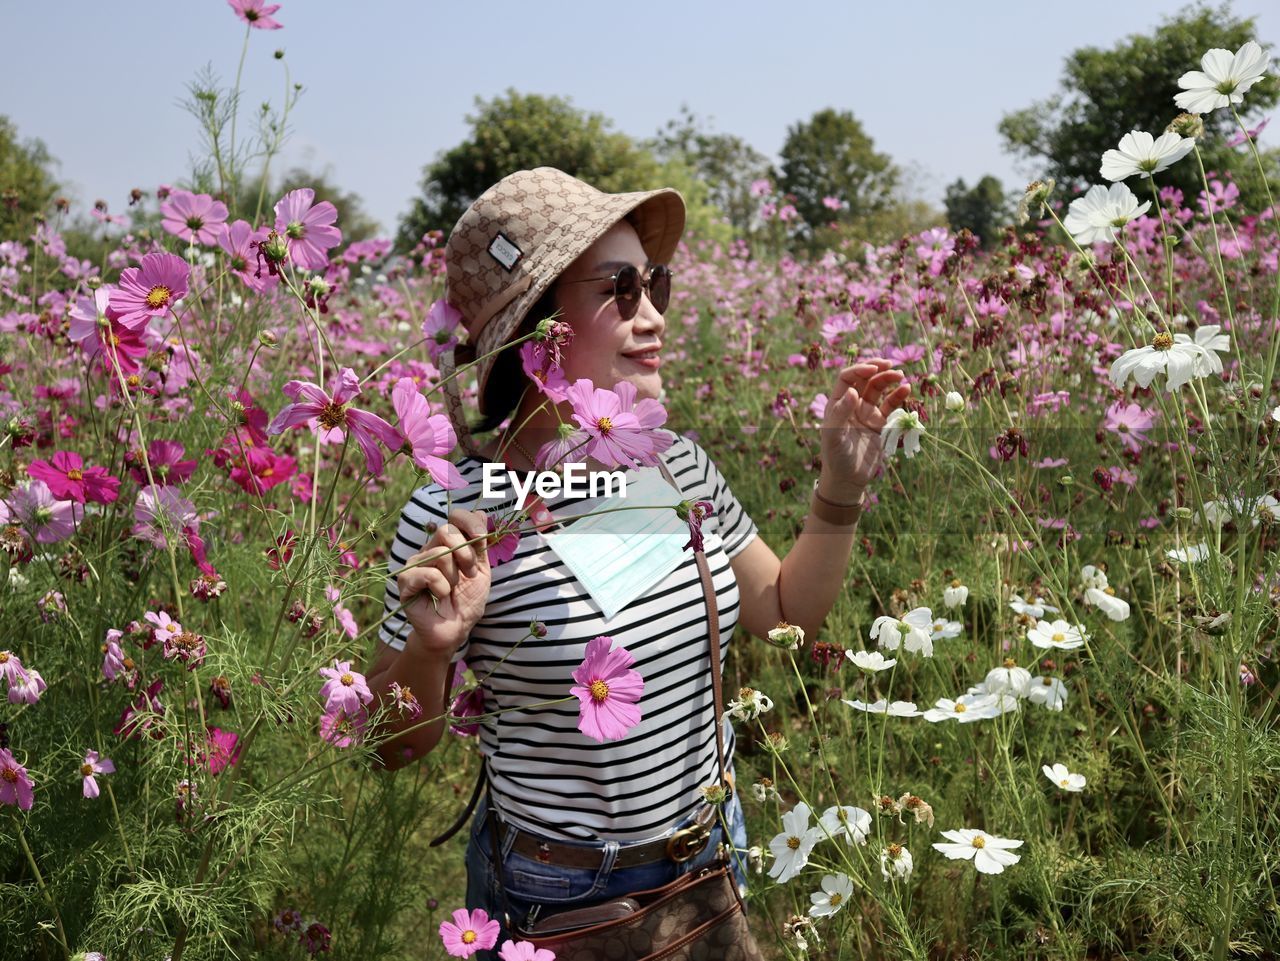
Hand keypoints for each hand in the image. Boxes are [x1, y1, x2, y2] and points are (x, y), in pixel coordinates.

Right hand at [397, 508, 490, 654]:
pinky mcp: (406, 581)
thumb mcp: (481, 570)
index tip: (483, 541)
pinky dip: (441, 587)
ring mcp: (414, 564)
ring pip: (440, 554)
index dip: (471, 524)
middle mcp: (428, 550)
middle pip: (446, 531)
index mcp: (446, 544)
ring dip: (454, 576)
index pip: (455, 517)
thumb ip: (480, 543)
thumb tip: (482, 512)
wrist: (455, 630)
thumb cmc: (466, 601)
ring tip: (452, 590)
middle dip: (466, 554)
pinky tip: (440, 597)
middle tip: (469, 574)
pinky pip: (428, 574)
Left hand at [819, 359, 912, 494]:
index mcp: (837, 403)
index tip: (873, 369)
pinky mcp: (880, 423)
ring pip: (879, 389)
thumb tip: (853, 392)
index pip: (847, 378)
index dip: (859, 370)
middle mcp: (852, 405)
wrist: (848, 479)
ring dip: (889, 380)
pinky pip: (890, 405)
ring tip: (901, 377)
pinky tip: (906, 390)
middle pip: (865, 380)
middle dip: (877, 370)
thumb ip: (841, 413)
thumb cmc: (835, 457)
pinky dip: (898, 396)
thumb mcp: (833, 435)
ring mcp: (867, 413)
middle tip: (890, 365)